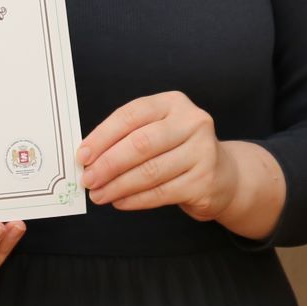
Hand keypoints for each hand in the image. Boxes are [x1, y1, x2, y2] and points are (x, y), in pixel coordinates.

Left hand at [78, 92, 279, 229]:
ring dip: (118, 186)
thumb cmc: (178, 151)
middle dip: (108, 164)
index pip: (131, 115)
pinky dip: (135, 199)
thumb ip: (127, 139)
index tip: (82, 155)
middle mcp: (192, 122)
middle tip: (88, 179)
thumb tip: (88, 158)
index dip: (103, 136)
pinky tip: (120, 202)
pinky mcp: (205, 181)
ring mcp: (203, 151)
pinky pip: (161, 193)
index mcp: (173, 103)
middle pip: (141, 143)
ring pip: (150, 171)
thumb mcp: (157, 132)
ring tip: (99, 195)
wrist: (223, 175)